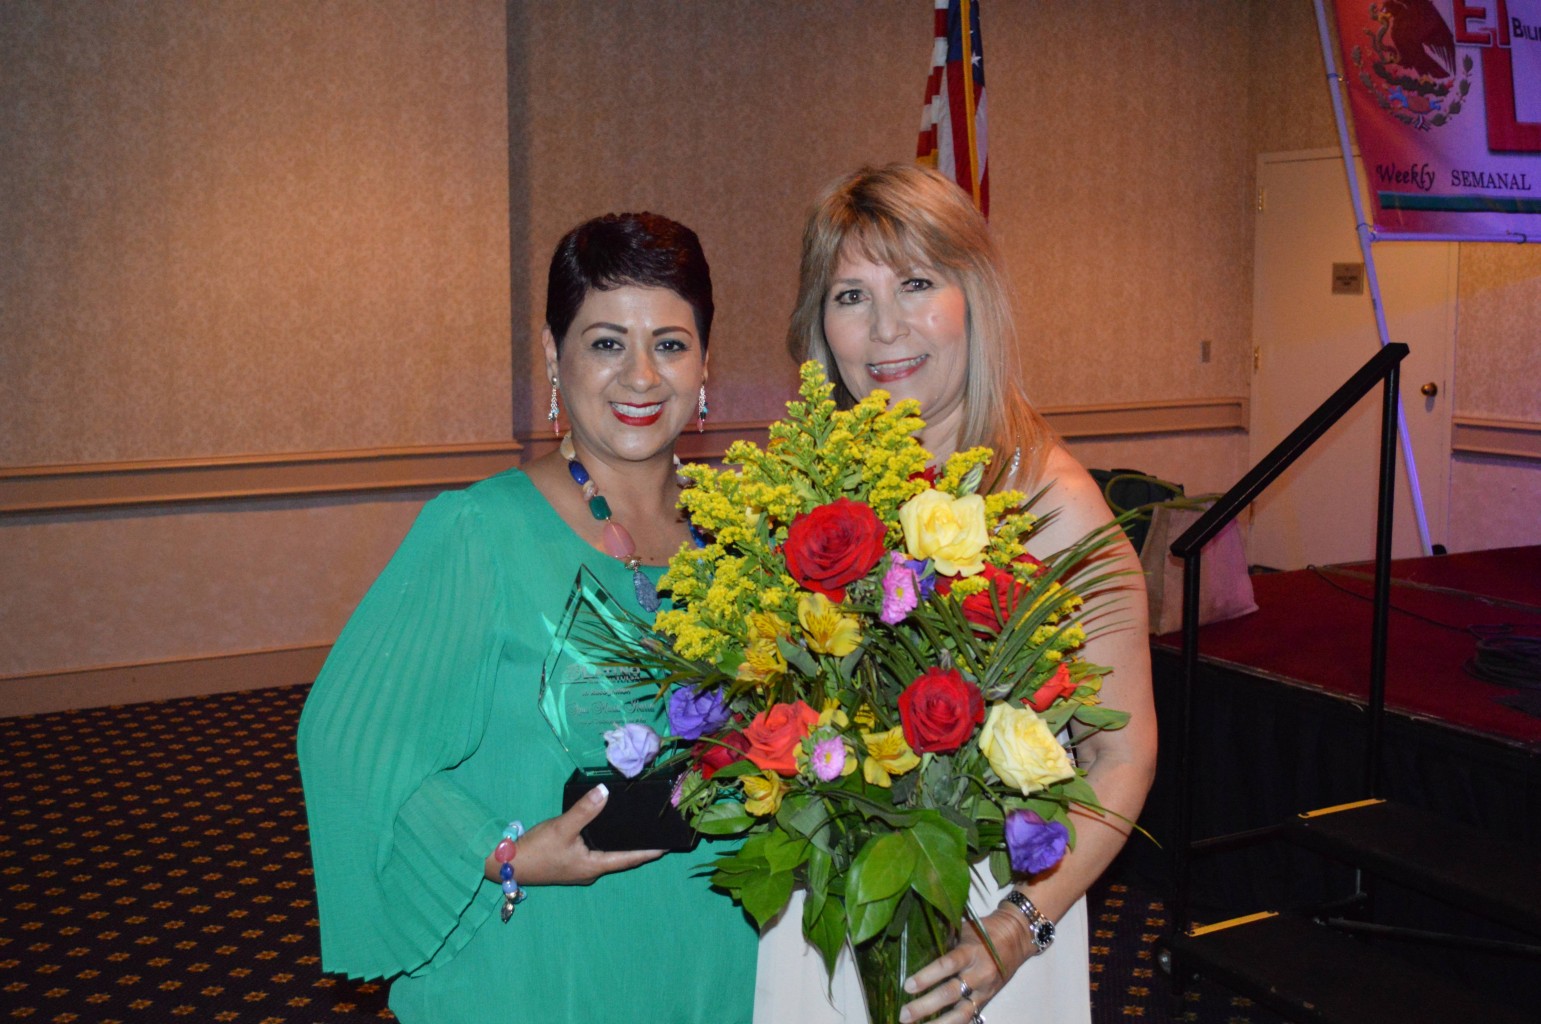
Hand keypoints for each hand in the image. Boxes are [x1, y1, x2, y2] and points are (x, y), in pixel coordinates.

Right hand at [483, 784, 663, 885]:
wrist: (506, 865)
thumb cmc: (537, 850)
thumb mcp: (562, 827)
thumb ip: (584, 810)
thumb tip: (604, 791)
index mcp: (594, 866)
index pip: (629, 859)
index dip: (649, 852)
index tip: (668, 845)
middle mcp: (590, 871)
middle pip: (620, 858)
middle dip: (637, 846)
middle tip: (655, 831)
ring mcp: (579, 869)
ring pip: (607, 854)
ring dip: (621, 844)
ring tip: (637, 828)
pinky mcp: (569, 864)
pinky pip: (595, 852)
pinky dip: (605, 841)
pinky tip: (606, 829)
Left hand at [898, 908, 1035, 1022]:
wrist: (1016, 938)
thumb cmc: (984, 931)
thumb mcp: (964, 929)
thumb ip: (944, 939)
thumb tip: (913, 943)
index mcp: (971, 952)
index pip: (947, 965)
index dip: (927, 977)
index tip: (908, 986)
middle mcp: (978, 974)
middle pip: (950, 993)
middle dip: (925, 1006)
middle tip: (904, 1015)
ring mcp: (984, 990)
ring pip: (961, 1013)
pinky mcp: (986, 1000)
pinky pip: (969, 1017)